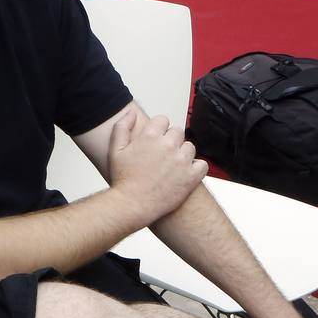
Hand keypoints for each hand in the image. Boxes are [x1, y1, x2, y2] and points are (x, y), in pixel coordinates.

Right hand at [106, 111, 206, 225]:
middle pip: (178, 132)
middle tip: (162, 155)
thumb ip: (122, 127)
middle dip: (171, 140)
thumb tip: (130, 113)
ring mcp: (181, 161)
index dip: (159, 129)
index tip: (156, 139)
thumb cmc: (123, 180)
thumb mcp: (115, 150)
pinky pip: (202, 164)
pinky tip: (184, 173)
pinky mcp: (191, 176)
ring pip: (190, 147)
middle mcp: (167, 145)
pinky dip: (196, 168)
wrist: (132, 205)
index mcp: (150, 137)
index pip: (163, 120)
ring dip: (183, 153)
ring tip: (171, 166)